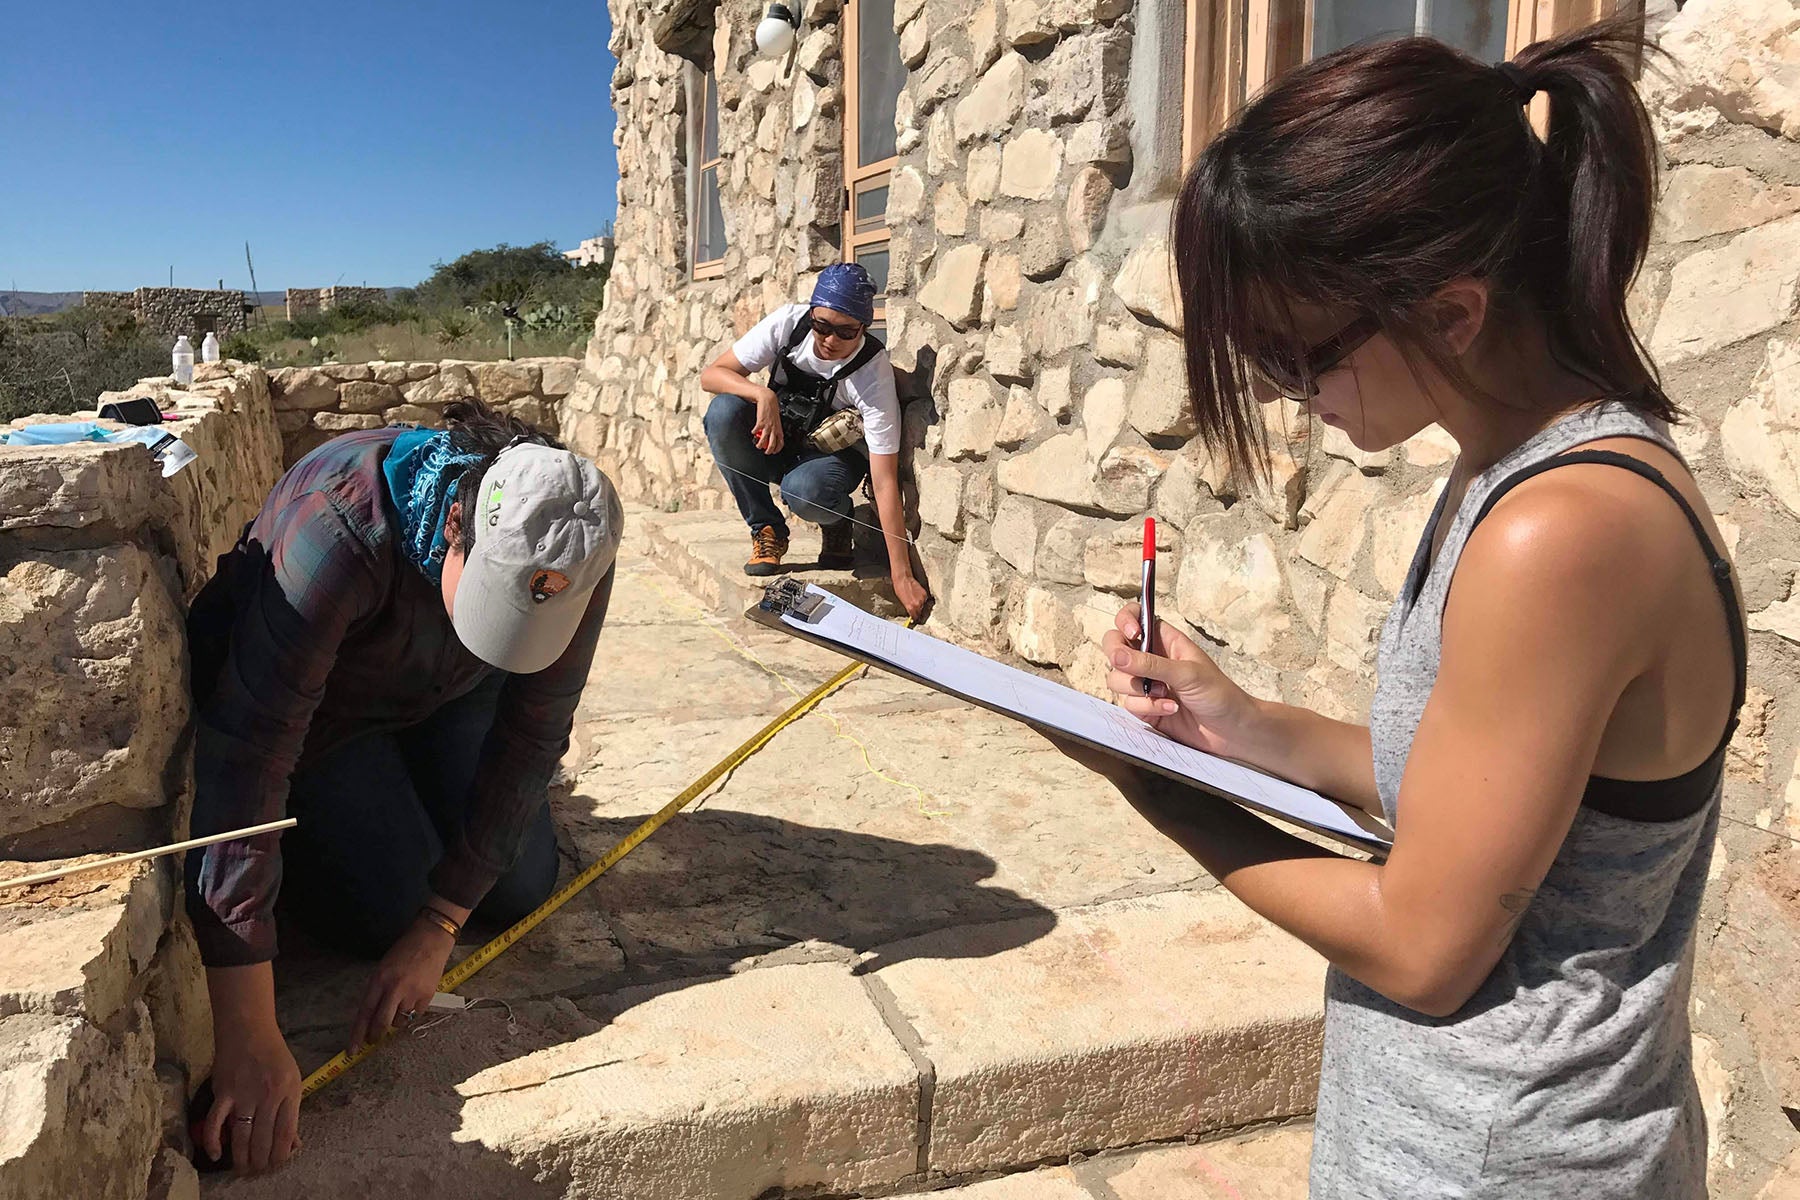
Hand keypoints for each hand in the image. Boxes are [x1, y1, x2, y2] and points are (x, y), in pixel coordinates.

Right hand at [203, 1019, 301, 1173]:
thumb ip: (292, 1111)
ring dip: (242, 1157)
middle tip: (257, 1172)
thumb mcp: (293, 1079)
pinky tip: (217, 1155)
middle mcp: (268, 1095)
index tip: (276, 1165)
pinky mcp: (223, 1092)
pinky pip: (215, 1122)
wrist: (248, 1030)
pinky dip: (213, 1141)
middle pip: (264, 1138)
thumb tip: (293, 1143)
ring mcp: (243, 1094)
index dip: (281, 1154)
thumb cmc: (274, 1055)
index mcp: (289, 1092)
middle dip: (261, 1161)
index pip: (286, 1132)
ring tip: (242, 1170)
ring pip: (242, 1135)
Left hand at [348, 916, 454, 1051]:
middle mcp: (395, 988)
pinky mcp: (427, 996)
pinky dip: (412, 1011)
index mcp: (379, 980)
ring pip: (400, 1021)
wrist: (431, 939)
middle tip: (373, 1040)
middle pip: (381, 1023)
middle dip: (375, 1036)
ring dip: (397, 1019)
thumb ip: (376, 991)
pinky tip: (414, 998)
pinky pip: (415, 1014)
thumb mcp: (382, 969)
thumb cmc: (403, 952)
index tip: (352, 1051)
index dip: (357, 1034)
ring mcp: (412, 993)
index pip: (364, 1013)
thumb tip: (371, 1017)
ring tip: (401, 1003)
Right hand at [752, 389, 784, 454]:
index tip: (774, 452)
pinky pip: (756, 431)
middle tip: (765, 452)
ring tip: (758, 445)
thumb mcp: (776, 420)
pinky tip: (753, 433)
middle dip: (769, 450)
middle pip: (772, 444)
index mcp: (779, 428)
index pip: (781, 442)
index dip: (777, 449)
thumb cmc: (772, 409)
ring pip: (764, 440)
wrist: (768, 399)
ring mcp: (767, 426)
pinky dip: (754, 433)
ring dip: (760, 444)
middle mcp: (774, 428)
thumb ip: (775, 428)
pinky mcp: (760, 422)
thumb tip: (772, 435)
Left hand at [894, 575, 930, 622]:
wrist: (903, 579)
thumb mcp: (902, 601)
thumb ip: (908, 608)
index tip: (914, 619)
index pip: (915, 616)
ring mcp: (922, 599)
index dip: (914, 618)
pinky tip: (917, 596)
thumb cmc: (900, 589)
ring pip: (923, 606)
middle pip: (920, 612)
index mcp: (910, 607)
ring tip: (916, 602)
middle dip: (918, 613)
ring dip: (921, 605)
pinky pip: (924, 599)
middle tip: (916, 611)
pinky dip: (922, 599)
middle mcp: (917, 604)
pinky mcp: (924, 593)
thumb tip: (911, 612)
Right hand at [1103, 603, 1261, 757]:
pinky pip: (1129, 704)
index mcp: (1164, 640)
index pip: (1134, 617)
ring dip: (1139, 689)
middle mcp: (1150, 659)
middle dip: (1119, 660)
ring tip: (1166, 695)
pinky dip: (1148, 708)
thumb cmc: (1220, 694)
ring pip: (1117, 679)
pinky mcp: (1144, 708)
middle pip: (1114, 648)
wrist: (1231, 730)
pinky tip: (1170, 709)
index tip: (1132, 634)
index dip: (1125, 621)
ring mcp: (1146, 684)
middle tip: (1136, 672)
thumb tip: (1118, 656)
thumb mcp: (1187, 673)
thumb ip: (1150, 664)